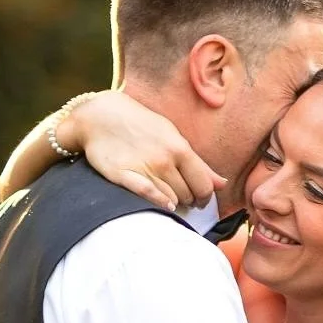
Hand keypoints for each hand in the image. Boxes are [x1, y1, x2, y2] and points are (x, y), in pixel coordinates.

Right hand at [70, 91, 224, 210]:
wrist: (101, 116)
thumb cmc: (141, 127)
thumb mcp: (172, 137)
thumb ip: (198, 164)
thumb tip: (222, 184)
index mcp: (180, 148)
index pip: (204, 185)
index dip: (205, 197)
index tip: (199, 200)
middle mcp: (165, 159)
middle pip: (188, 195)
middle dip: (188, 199)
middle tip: (181, 196)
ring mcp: (145, 167)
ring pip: (172, 199)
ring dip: (174, 202)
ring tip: (168, 196)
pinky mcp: (125, 175)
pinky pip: (149, 195)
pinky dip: (160, 202)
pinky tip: (165, 205)